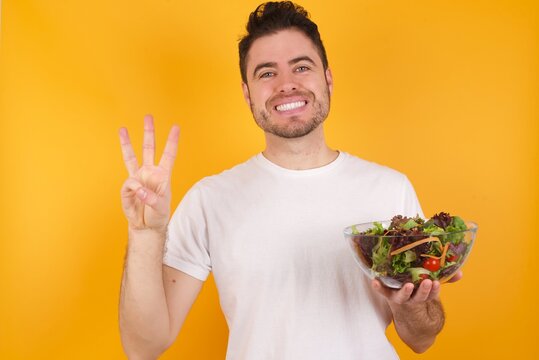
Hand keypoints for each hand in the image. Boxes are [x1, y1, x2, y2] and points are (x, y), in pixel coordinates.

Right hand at [119, 115, 179, 232]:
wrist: (146, 226)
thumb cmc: (158, 214)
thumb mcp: (160, 208)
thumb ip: (151, 198)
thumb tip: (139, 189)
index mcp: (163, 175)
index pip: (169, 154)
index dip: (172, 141)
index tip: (176, 127)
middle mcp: (150, 172)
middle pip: (149, 148)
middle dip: (149, 133)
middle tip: (148, 117)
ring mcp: (138, 178)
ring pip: (132, 156)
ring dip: (127, 143)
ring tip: (122, 129)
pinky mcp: (128, 187)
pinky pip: (130, 184)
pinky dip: (135, 190)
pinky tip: (138, 197)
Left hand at [371, 270, 462, 303]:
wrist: (406, 311)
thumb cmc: (420, 291)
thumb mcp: (434, 287)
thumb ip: (447, 278)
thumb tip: (460, 272)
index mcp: (424, 296)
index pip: (432, 294)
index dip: (434, 290)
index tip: (436, 282)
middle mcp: (413, 297)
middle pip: (419, 296)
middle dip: (424, 290)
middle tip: (428, 282)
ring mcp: (401, 297)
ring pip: (404, 296)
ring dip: (406, 291)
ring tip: (409, 285)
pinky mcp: (389, 294)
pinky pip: (383, 291)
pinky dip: (379, 287)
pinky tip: (374, 281)